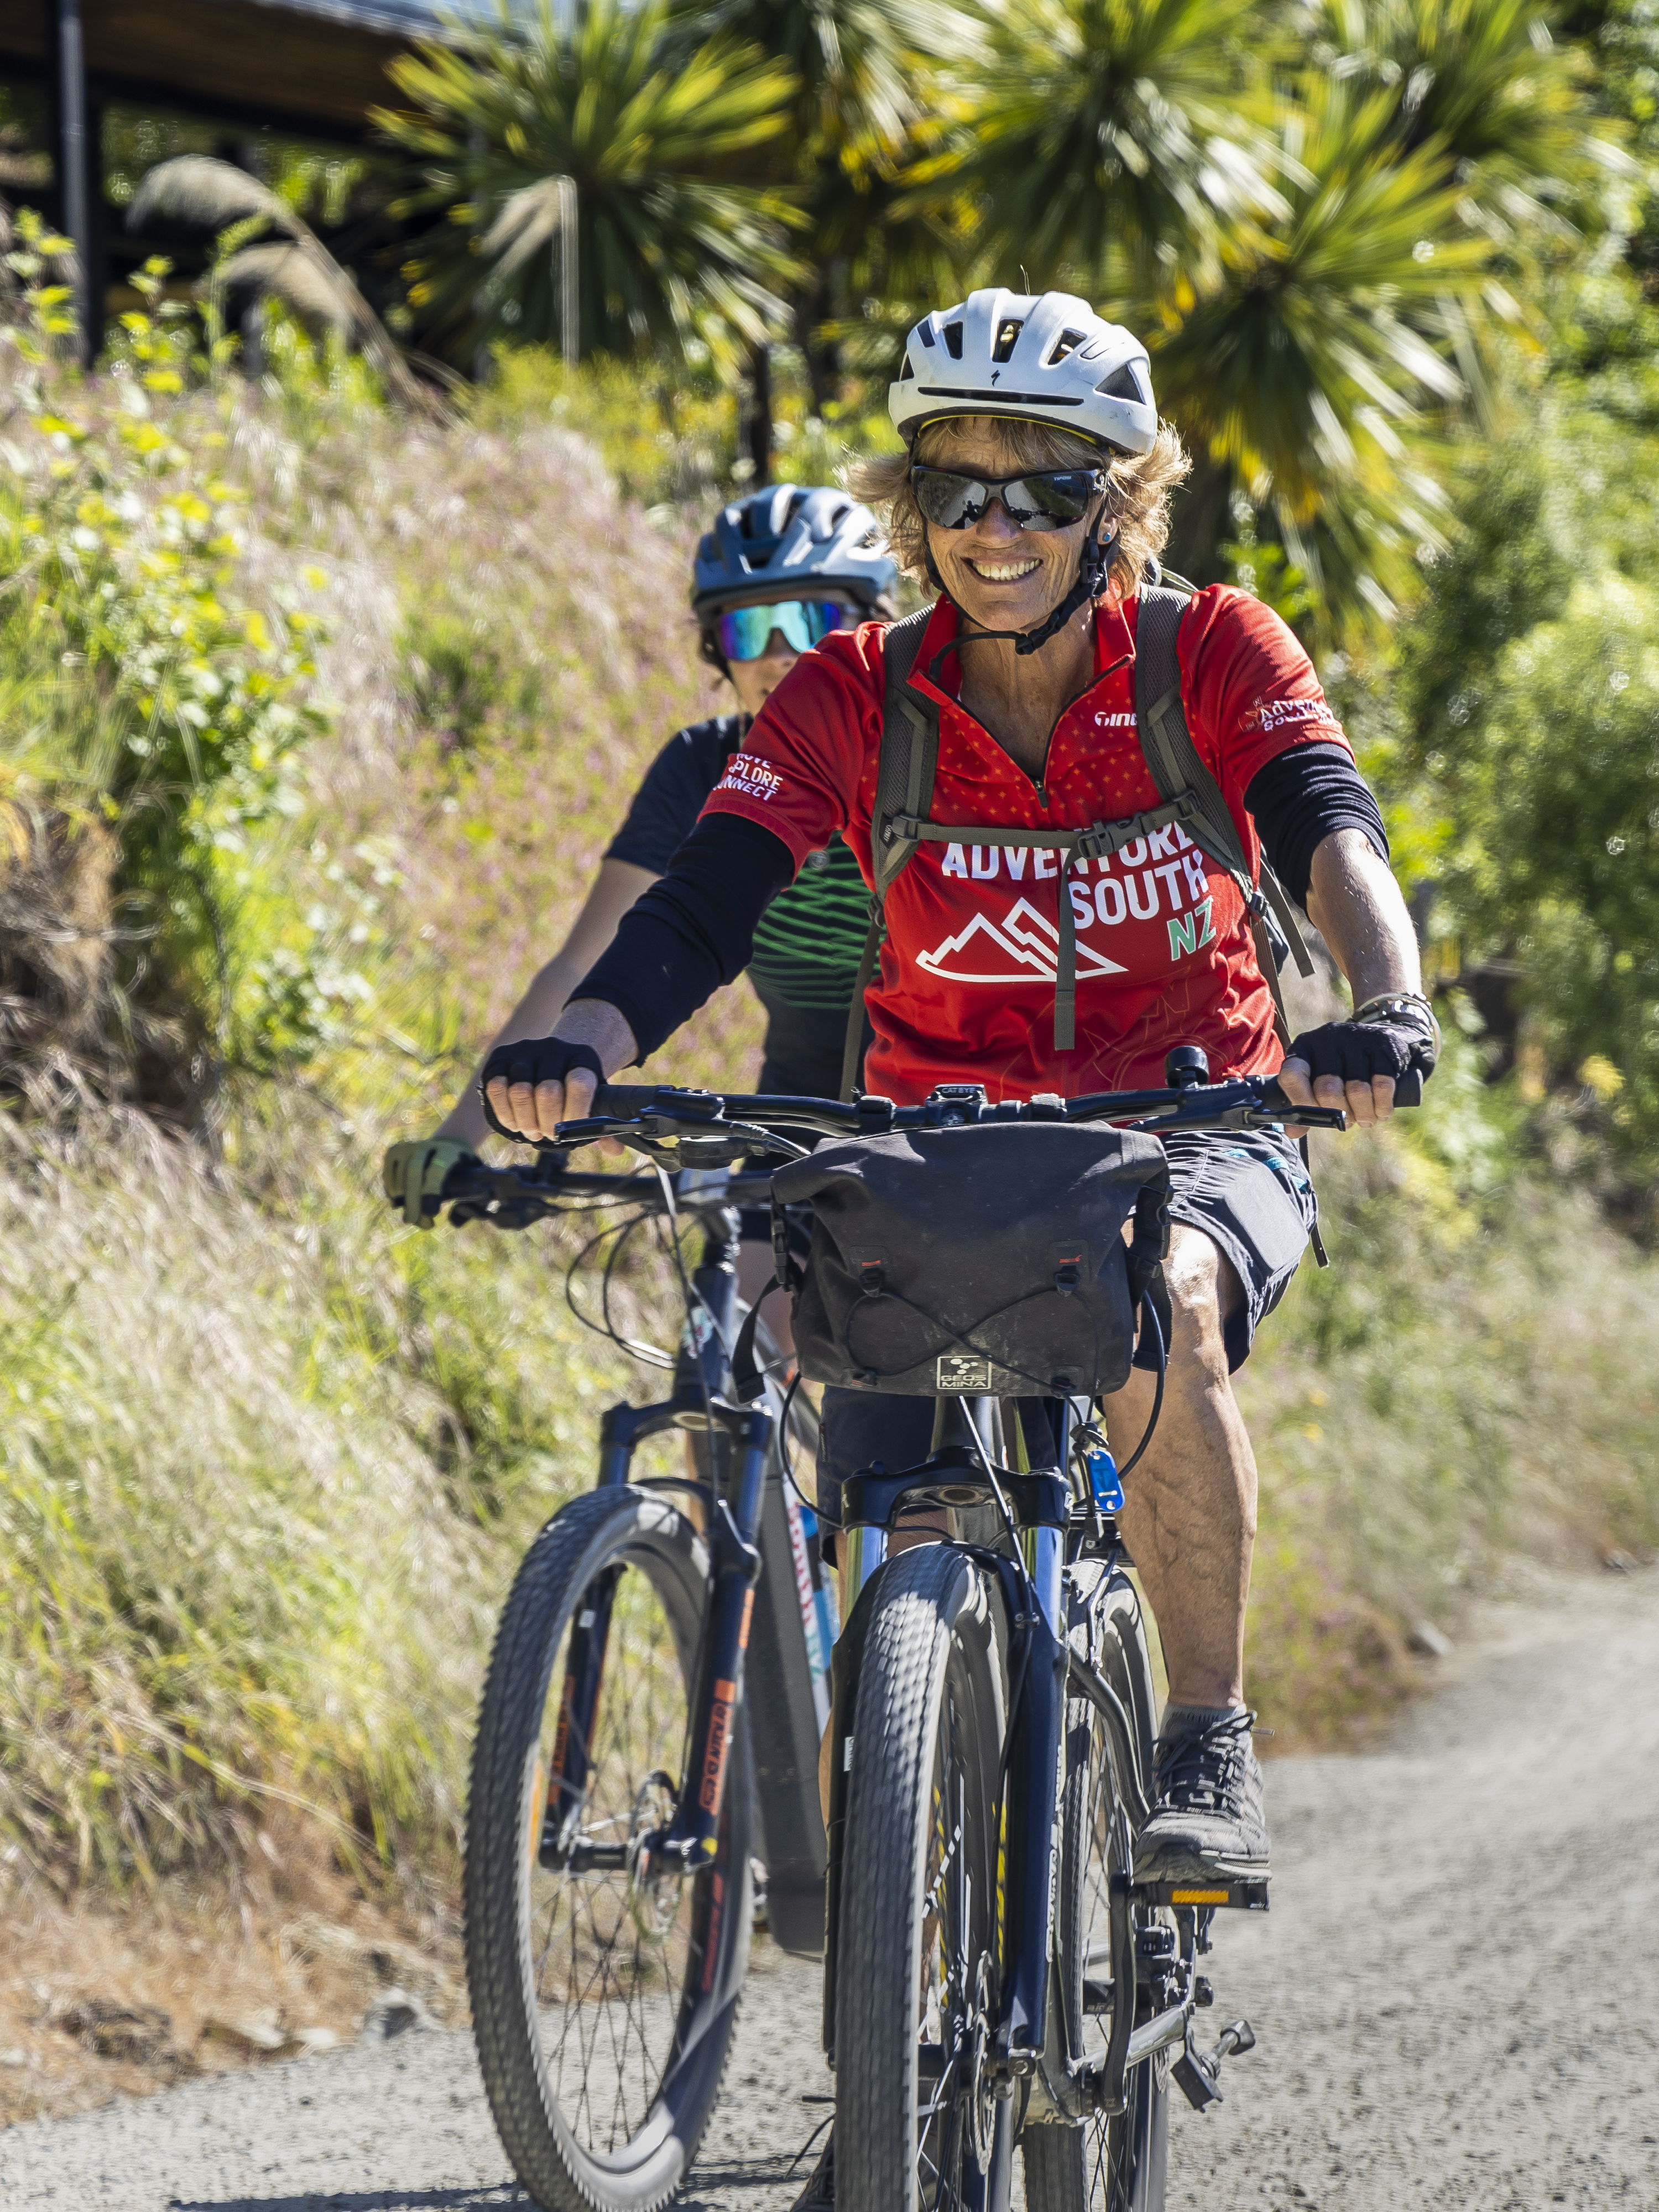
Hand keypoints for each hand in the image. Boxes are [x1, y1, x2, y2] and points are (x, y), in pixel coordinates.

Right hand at [383, 1135, 476, 1227]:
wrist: (443, 1150)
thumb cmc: (460, 1176)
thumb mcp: (474, 1186)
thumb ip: (470, 1207)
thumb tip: (453, 1222)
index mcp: (450, 1151)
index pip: (438, 1168)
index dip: (431, 1191)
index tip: (431, 1214)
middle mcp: (427, 1145)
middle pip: (414, 1171)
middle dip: (412, 1200)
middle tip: (413, 1221)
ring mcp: (408, 1147)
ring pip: (400, 1178)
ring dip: (404, 1202)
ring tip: (416, 1218)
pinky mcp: (393, 1152)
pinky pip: (388, 1179)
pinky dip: (393, 1195)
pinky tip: (404, 1202)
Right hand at [480, 1000, 636, 1141]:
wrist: (551, 1059)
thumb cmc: (572, 1087)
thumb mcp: (592, 1099)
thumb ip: (604, 1126)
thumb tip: (614, 1149)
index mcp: (583, 1057)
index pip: (580, 1083)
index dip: (576, 1113)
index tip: (573, 1130)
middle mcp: (554, 1048)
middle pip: (547, 1092)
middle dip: (548, 1123)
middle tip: (549, 1134)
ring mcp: (524, 1051)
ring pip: (520, 1091)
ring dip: (526, 1122)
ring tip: (533, 1131)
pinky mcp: (500, 1058)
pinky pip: (496, 1087)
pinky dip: (505, 1112)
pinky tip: (515, 1122)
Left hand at [1278, 1000, 1436, 1128]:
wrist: (1379, 1040)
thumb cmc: (1341, 1067)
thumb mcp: (1317, 1078)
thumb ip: (1303, 1104)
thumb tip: (1294, 1132)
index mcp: (1303, 1048)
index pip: (1292, 1076)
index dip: (1302, 1102)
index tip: (1315, 1118)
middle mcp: (1326, 1039)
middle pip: (1328, 1089)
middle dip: (1339, 1115)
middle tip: (1347, 1123)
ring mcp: (1355, 1038)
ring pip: (1357, 1090)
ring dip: (1363, 1114)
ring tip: (1365, 1120)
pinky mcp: (1383, 1043)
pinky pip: (1382, 1085)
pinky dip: (1382, 1106)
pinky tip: (1381, 1113)